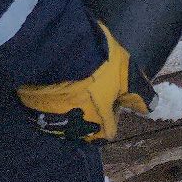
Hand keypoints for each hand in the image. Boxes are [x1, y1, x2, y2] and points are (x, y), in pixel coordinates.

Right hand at [16, 22, 150, 141]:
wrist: (57, 51)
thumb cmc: (99, 64)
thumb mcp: (127, 73)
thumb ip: (139, 93)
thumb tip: (151, 108)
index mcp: (98, 126)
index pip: (107, 130)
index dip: (111, 111)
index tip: (110, 93)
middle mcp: (73, 131)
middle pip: (85, 126)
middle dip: (89, 110)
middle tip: (90, 85)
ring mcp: (50, 122)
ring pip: (64, 119)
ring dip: (68, 106)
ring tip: (72, 82)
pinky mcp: (30, 109)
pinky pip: (43, 109)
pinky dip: (50, 100)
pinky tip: (54, 82)